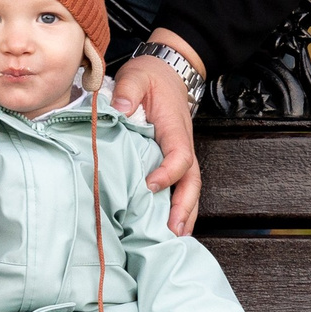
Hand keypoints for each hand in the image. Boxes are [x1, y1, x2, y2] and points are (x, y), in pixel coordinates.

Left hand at [111, 28, 203, 235]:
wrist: (167, 72)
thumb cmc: (151, 77)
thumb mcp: (137, 75)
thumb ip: (128, 90)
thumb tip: (118, 108)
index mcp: (174, 127)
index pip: (179, 155)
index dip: (168, 173)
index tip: (149, 186)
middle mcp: (183, 144)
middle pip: (192, 180)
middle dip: (185, 207)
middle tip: (173, 232)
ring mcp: (180, 154)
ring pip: (190, 188)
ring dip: (185, 213)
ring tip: (173, 239)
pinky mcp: (172, 160)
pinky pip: (180, 186)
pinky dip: (178, 208)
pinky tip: (167, 228)